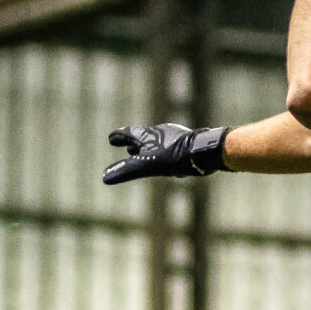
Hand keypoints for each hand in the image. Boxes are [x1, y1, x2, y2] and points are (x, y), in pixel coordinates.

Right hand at [103, 122, 226, 183]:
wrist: (205, 150)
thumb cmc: (176, 157)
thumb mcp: (148, 165)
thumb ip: (127, 170)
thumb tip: (105, 176)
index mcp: (149, 135)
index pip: (129, 133)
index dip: (119, 137)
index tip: (111, 138)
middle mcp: (161, 132)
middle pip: (144, 137)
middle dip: (134, 143)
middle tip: (127, 147)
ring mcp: (176, 136)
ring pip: (158, 142)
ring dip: (149, 148)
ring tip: (145, 154)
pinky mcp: (188, 143)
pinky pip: (173, 147)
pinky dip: (165, 153)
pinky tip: (171, 162)